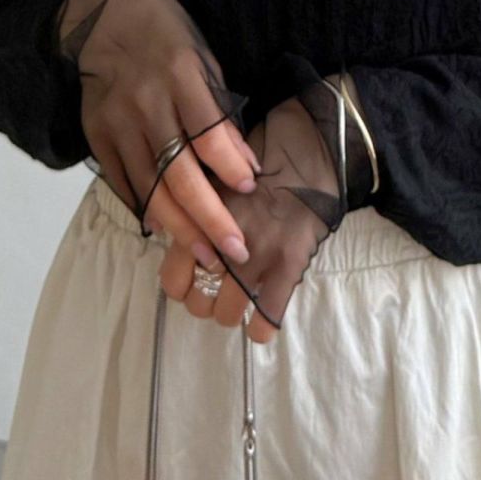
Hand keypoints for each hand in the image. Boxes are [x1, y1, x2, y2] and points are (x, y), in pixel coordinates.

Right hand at [56, 0, 261, 268]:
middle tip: (234, 251)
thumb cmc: (165, 35)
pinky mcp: (96, 134)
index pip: (207, 134)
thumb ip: (219, 112)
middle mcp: (145, 103)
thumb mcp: (202, 59)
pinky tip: (167, 229)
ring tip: (207, 254)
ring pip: (149, 187)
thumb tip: (244, 165)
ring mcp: (116, 122)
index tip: (251, 189)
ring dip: (180, 227)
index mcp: (178, 76)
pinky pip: (123, 182)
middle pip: (178, 174)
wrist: (103, 15)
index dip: (230, 167)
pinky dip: (145, 209)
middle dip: (210, 219)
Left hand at [157, 58, 376, 341]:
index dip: (181, 287)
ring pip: (227, 314)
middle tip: (217, 292)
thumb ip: (192, 209)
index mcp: (199, 220)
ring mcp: (255, 257)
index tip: (191, 282)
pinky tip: (260, 325)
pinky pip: (267, 316)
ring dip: (230, 314)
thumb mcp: (213, 177)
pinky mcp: (288, 266)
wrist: (307, 151)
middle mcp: (221, 242)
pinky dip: (261, 328)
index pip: (173, 278)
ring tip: (239, 302)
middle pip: (197, 302)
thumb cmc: (258, 159)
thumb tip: (175, 235)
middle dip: (205, 302)